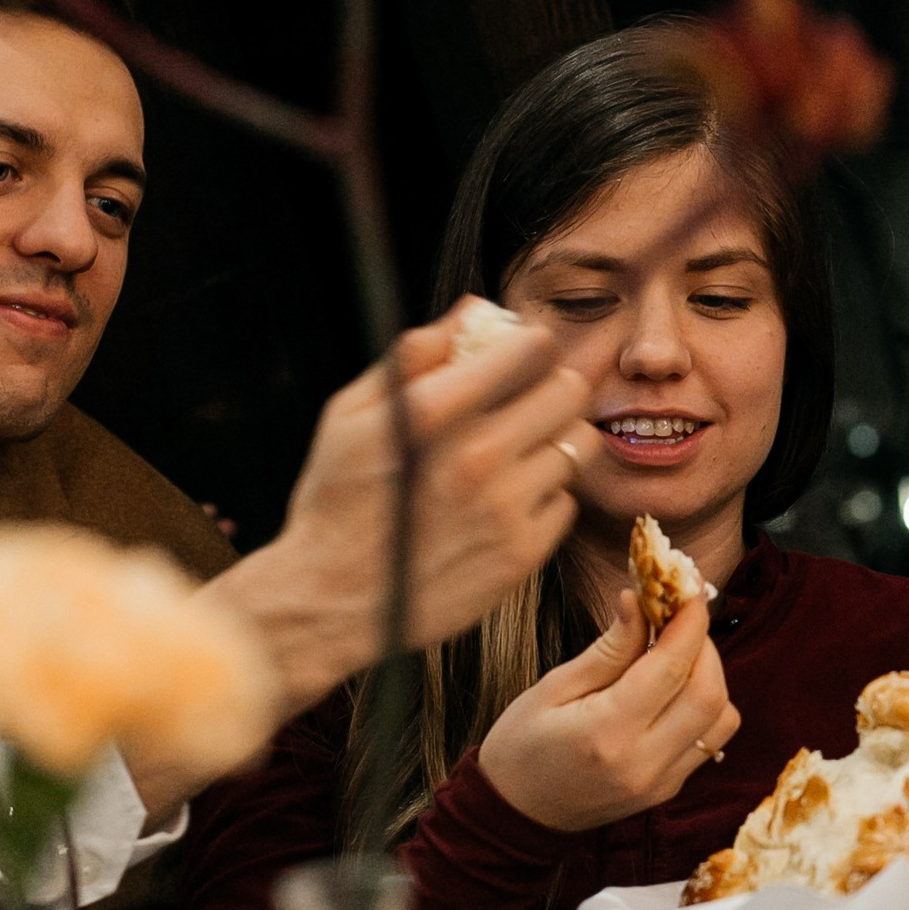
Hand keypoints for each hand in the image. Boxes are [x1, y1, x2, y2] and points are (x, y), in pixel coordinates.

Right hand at [205, 298, 596, 710]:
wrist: (330, 601)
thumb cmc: (337, 501)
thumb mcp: (352, 415)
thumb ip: (414, 356)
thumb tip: (473, 308)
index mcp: (432, 413)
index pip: (529, 347)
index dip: (527, 344)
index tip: (517, 355)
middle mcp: (476, 457)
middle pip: (568, 390)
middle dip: (549, 387)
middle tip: (526, 402)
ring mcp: (505, 508)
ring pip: (577, 445)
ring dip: (552, 443)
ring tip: (516, 455)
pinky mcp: (522, 554)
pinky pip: (566, 502)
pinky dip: (543, 498)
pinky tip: (504, 504)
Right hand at [478, 589, 740, 831]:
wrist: (514, 816)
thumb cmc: (520, 748)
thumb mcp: (552, 688)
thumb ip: (607, 649)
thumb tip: (639, 601)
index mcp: (607, 733)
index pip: (671, 668)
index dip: (689, 622)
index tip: (688, 587)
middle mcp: (644, 762)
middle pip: (710, 694)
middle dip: (704, 645)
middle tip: (678, 618)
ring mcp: (662, 782)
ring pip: (721, 719)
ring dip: (711, 676)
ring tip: (676, 653)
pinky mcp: (669, 789)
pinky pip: (710, 740)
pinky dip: (705, 704)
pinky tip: (674, 687)